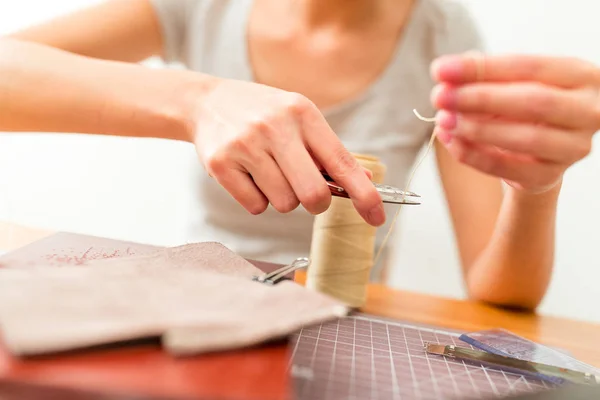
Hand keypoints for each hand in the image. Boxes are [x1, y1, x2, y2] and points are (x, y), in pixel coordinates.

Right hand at [189, 79, 384, 224]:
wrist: (208, 101)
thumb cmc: (263, 113)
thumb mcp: (299, 118)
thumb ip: (328, 151)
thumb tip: (363, 182)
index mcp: (303, 113)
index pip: (342, 162)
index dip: (364, 195)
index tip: (377, 217)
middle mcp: (275, 127)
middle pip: (313, 195)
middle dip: (315, 202)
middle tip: (306, 192)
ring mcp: (246, 146)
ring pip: (284, 204)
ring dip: (282, 197)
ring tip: (268, 172)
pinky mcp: (221, 164)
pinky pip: (256, 207)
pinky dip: (257, 200)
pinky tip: (248, 176)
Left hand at [429, 53, 599, 192]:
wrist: (536, 151)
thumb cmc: (522, 106)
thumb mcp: (508, 84)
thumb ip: (482, 75)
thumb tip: (447, 73)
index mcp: (581, 76)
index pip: (529, 67)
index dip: (483, 68)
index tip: (441, 69)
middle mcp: (587, 111)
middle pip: (533, 102)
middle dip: (480, 98)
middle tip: (440, 96)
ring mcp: (573, 147)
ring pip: (525, 139)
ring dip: (477, 129)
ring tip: (444, 119)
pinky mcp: (549, 175)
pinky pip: (507, 168)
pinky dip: (473, 155)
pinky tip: (451, 140)